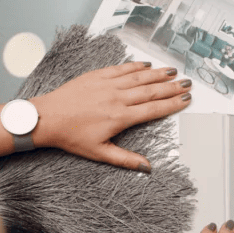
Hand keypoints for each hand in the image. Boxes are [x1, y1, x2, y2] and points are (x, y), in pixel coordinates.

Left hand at [31, 62, 191, 170]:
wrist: (45, 118)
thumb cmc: (71, 137)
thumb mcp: (100, 153)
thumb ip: (126, 159)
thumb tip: (146, 167)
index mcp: (120, 117)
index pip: (153, 109)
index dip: (172, 104)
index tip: (185, 100)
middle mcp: (117, 98)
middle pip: (151, 91)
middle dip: (171, 87)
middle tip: (187, 83)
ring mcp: (107, 85)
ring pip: (139, 77)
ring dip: (158, 73)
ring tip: (173, 71)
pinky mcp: (96, 76)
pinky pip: (121, 68)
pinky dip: (135, 66)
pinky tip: (146, 64)